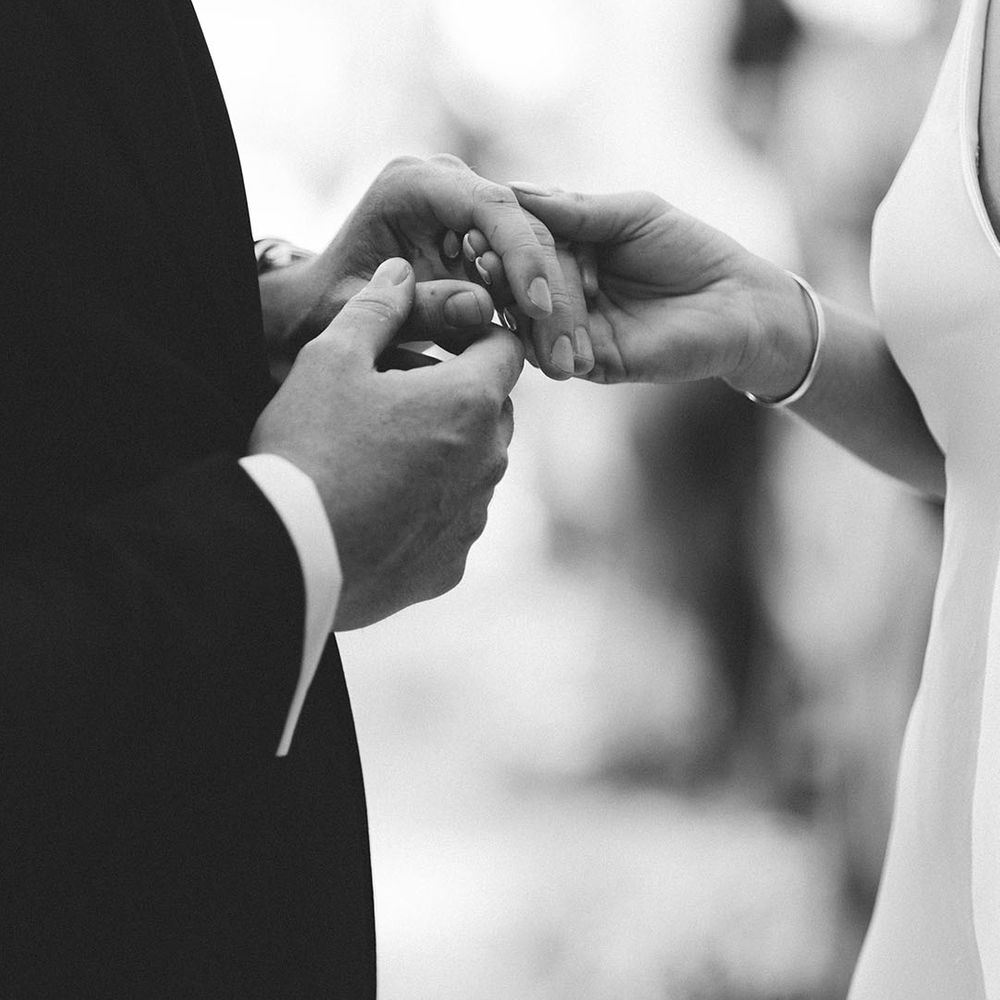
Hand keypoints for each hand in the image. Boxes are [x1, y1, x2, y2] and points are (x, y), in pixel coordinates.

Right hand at [249, 257, 523, 629]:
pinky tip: (378, 508)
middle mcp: (490, 460)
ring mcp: (474, 517)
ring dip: (444, 452)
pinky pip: (454, 521)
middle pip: (493, 409)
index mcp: (470, 401)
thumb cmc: (310, 446)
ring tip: (380, 455)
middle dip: (456, 395)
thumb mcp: (331, 358)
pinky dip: (429, 508)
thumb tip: (402, 271)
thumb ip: (376, 308)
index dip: (471, 336)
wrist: (288, 551)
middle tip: (393, 398)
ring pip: (476, 467)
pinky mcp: (452, 564)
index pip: (504, 348)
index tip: (432, 342)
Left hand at [264, 155, 585, 381]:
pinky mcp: (483, 239)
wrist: (320, 306)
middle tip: (565, 349)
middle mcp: (448, 186)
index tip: (539, 308)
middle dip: (550, 289)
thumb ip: (417, 308)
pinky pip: (525, 271)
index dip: (522, 254)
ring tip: (566, 360)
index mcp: (413, 185)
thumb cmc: (328, 308)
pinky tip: (551, 353)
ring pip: (535, 250)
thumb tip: (482, 307)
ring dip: (554, 307)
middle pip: (523, 226)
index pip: (488, 206)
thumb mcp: (363, 313)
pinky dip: (539, 312)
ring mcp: (469, 209)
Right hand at [506, 185, 812, 394]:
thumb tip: (516, 189)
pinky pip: (560, 356)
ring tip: (517, 297)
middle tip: (490, 264)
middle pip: (524, 286)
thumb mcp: (634, 216)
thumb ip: (578, 210)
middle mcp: (567, 293)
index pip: (528, 245)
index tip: (484, 230)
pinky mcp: (595, 364)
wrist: (738, 303)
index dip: (507, 239)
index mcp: (572, 252)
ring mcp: (578, 331)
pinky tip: (546, 332)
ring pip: (535, 323)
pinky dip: (549, 344)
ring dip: (524, 310)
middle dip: (510, 276)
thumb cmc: (692, 249)